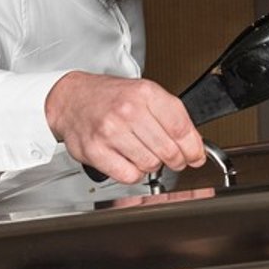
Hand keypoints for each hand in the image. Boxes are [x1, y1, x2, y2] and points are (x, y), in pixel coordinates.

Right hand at [45, 71, 206, 183]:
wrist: (72, 98)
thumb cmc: (111, 98)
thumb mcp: (146, 94)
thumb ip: (172, 117)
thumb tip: (194, 145)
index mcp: (146, 93)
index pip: (181, 128)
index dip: (193, 148)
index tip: (196, 156)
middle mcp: (128, 111)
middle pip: (169, 150)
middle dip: (176, 160)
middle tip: (174, 159)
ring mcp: (110, 131)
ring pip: (150, 165)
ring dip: (153, 165)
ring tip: (145, 154)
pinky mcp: (95, 150)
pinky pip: (129, 175)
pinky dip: (134, 173)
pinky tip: (130, 161)